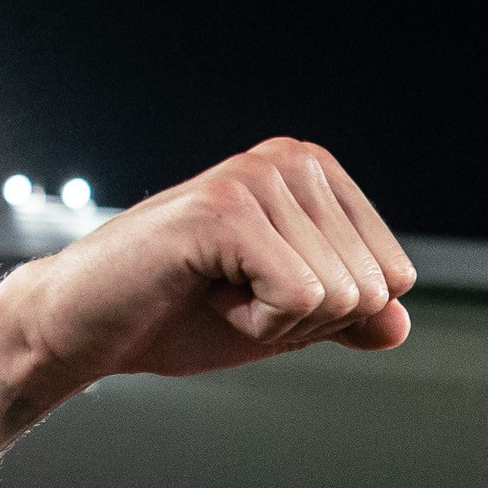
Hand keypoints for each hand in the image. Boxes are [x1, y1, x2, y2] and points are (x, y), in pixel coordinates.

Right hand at [0, 139, 415, 402]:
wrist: (87, 327)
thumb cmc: (181, 316)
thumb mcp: (285, 320)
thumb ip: (348, 318)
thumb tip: (400, 323)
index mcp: (316, 172)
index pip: (395, 276)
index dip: (334, 314)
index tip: (265, 294)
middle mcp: (292, 160)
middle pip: (372, 288)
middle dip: (307, 320)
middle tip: (233, 296)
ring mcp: (257, 178)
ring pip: (340, 296)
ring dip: (276, 321)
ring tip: (215, 290)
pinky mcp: (225, 211)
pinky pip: (300, 300)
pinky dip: (256, 324)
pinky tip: (205, 293)